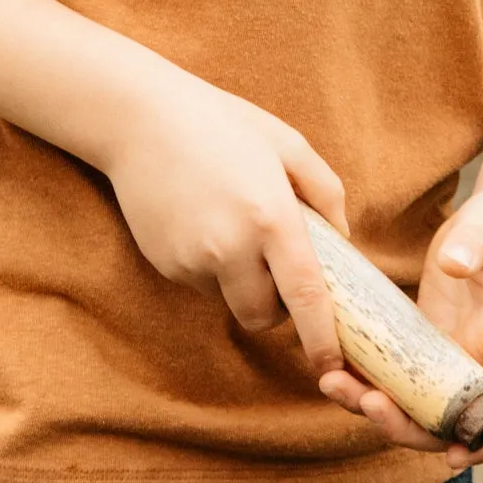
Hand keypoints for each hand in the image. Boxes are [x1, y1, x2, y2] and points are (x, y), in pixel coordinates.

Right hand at [103, 65, 347, 378]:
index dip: (322, 338)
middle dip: (276, 308)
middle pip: (263, 317)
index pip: (305, 296)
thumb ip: (325, 192)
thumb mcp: (287, 144)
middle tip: (277, 267)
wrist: (140, 118)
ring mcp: (192, 260)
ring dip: (240, 281)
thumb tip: (341, 241)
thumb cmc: (222, 123)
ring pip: (229, 299)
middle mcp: (231, 247)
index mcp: (271, 217)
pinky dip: (210, 266)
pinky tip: (202, 220)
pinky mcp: (165, 264)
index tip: (332, 363)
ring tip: (231, 224)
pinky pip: (200, 283)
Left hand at [318, 190, 482, 467]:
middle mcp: (479, 360)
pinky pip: (394, 374)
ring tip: (331, 382)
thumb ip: (476, 243)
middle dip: (404, 425)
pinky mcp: (422, 340)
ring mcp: (448, 354)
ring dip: (374, 405)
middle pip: (446, 418)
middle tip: (366, 402)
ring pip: (413, 403)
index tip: (451, 454)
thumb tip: (453, 266)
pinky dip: (365, 378)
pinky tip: (332, 363)